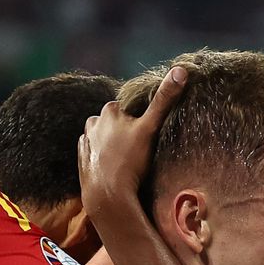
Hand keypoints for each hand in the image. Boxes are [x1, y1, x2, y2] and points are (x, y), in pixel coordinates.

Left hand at [79, 66, 186, 220]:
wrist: (108, 195)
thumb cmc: (130, 160)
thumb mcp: (151, 127)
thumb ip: (164, 99)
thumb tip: (180, 69)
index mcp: (109, 111)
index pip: (128, 107)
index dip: (139, 119)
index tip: (147, 132)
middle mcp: (93, 123)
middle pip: (115, 122)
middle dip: (126, 130)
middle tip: (140, 148)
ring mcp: (86, 142)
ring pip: (104, 137)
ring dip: (114, 144)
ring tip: (128, 160)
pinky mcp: (82, 160)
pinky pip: (95, 153)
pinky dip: (104, 157)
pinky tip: (115, 168)